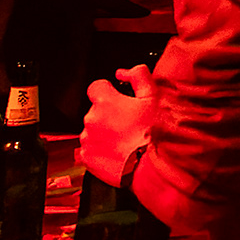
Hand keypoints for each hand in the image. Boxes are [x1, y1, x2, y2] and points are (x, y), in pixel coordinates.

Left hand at [79, 63, 155, 185]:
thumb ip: (138, 76)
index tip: (117, 99)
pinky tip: (118, 152)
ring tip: (125, 140)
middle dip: (109, 114)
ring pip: (93, 130)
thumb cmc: (153, 132)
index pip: (96, 87)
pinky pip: (90, 149)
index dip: (108, 91)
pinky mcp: (86, 158)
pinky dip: (101, 150)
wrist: (150, 166)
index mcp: (105, 102)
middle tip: (129, 123)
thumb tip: (124, 73)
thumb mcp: (153, 97)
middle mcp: (91, 119)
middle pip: (96, 110)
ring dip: (105, 132)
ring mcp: (87, 140)